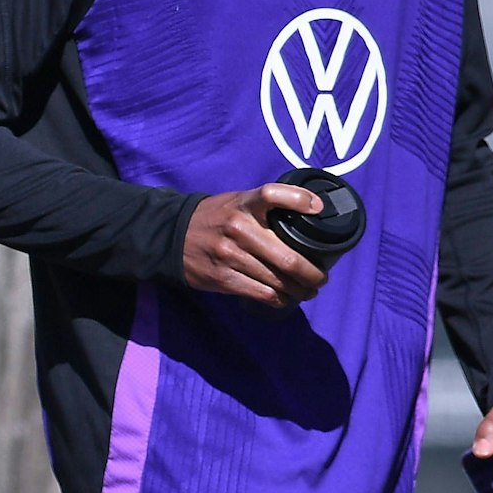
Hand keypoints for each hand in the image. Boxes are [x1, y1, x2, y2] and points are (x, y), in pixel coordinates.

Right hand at [181, 184, 328, 307]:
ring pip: (278, 281)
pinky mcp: (223, 278)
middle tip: (320, 279)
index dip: (298, 199)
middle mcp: (238, 228)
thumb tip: (311, 208)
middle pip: (288, 258)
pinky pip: (262, 293)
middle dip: (312, 274)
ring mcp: (230, 255)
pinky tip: (284, 297)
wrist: (172, 236)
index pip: (272, 194)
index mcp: (243, 204)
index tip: (317, 208)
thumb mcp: (237, 201)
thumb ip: (267, 204)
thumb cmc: (215, 217)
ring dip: (299, 290)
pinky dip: (279, 298)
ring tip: (307, 291)